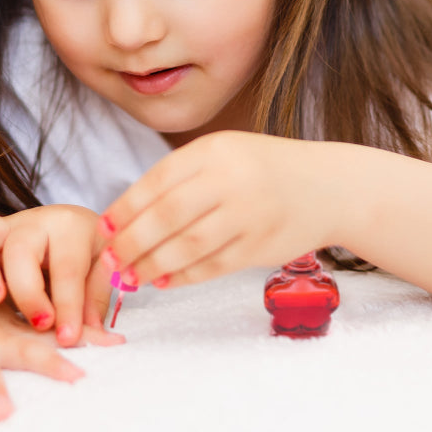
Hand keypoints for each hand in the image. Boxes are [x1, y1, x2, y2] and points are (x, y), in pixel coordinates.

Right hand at [0, 205, 123, 346]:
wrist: (76, 230)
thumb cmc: (90, 256)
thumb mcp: (103, 271)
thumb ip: (95, 298)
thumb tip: (91, 333)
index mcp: (72, 227)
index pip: (68, 267)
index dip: (69, 304)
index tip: (67, 337)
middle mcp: (36, 222)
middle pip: (22, 248)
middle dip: (28, 290)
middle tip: (38, 322)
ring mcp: (6, 225)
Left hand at [98, 131, 335, 288]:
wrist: (329, 186)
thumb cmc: (261, 167)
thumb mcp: (222, 152)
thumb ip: (181, 175)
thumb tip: (128, 213)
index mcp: (214, 150)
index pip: (158, 180)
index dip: (126, 207)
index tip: (103, 227)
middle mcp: (231, 179)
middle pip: (168, 216)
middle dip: (132, 242)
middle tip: (109, 261)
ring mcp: (249, 214)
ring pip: (189, 246)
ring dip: (153, 265)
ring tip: (130, 278)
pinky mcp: (262, 245)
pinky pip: (215, 266)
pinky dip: (185, 277)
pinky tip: (164, 282)